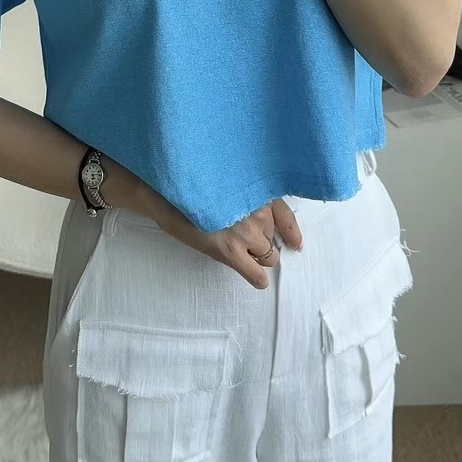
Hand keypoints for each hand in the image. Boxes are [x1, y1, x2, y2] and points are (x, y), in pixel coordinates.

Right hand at [149, 193, 303, 289]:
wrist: (166, 194)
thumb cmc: (193, 186)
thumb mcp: (228, 183)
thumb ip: (247, 196)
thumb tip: (260, 218)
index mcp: (258, 191)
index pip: (286, 216)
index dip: (291, 233)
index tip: (295, 243)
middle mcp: (258, 211)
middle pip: (272, 238)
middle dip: (262, 241)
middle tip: (243, 240)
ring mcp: (246, 233)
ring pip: (268, 256)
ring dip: (257, 256)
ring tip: (238, 252)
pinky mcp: (231, 252)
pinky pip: (256, 274)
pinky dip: (257, 278)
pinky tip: (254, 278)